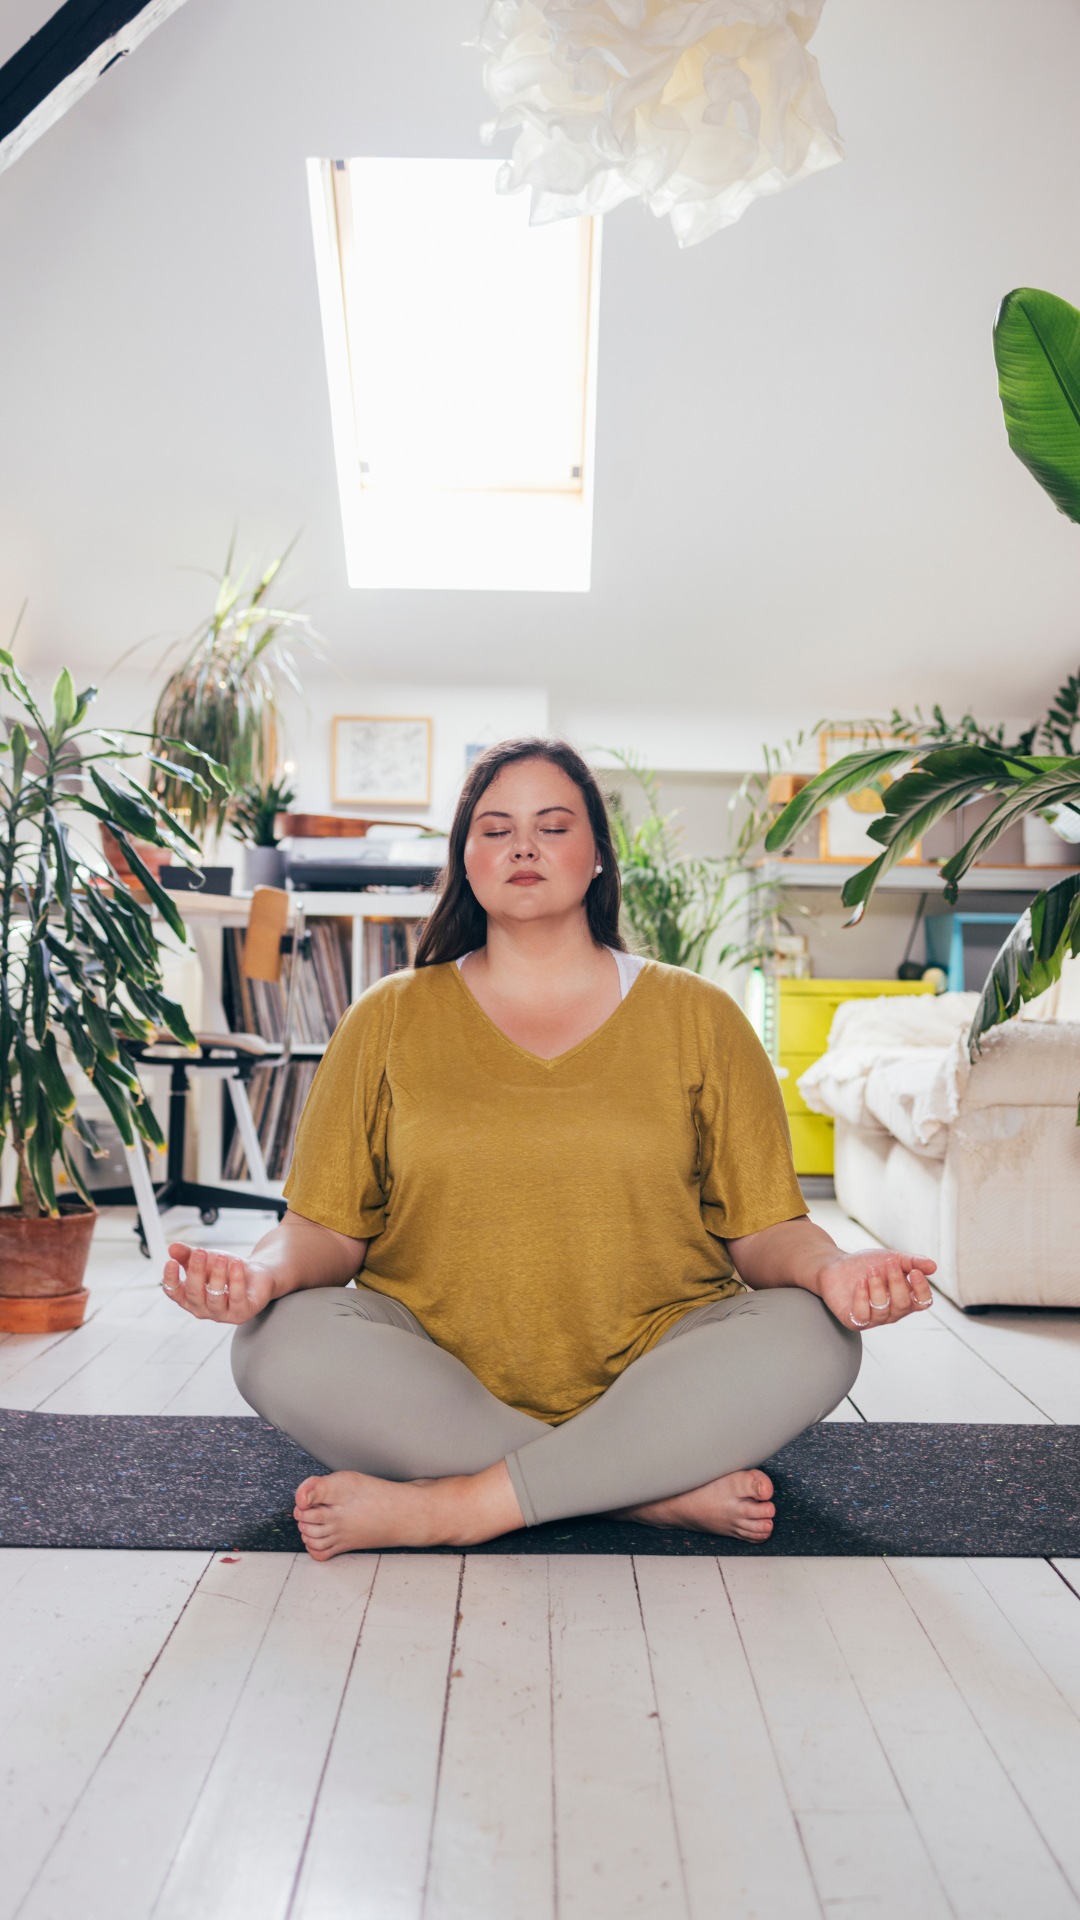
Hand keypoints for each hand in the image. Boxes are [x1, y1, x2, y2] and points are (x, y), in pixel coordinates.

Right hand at [162, 1241, 275, 1323]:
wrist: (256, 1275)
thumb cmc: (226, 1270)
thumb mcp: (205, 1259)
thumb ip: (187, 1254)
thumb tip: (172, 1248)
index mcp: (190, 1299)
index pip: (174, 1293)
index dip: (170, 1279)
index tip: (171, 1262)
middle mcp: (203, 1310)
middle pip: (194, 1294)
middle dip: (196, 1271)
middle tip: (200, 1252)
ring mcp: (223, 1314)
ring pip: (215, 1298)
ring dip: (217, 1276)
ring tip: (221, 1258)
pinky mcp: (242, 1313)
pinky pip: (237, 1298)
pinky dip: (236, 1280)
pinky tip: (237, 1264)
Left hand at [814, 1248, 935, 1330]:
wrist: (836, 1266)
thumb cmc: (867, 1265)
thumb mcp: (892, 1258)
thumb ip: (912, 1262)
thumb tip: (933, 1267)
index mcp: (906, 1299)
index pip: (923, 1302)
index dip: (922, 1289)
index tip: (914, 1271)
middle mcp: (892, 1313)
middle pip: (903, 1304)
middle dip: (897, 1282)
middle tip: (888, 1263)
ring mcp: (874, 1319)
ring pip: (883, 1310)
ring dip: (878, 1287)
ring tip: (870, 1270)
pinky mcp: (854, 1321)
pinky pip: (863, 1315)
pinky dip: (862, 1298)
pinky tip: (860, 1283)